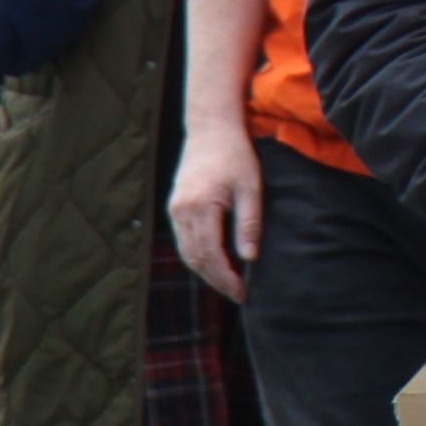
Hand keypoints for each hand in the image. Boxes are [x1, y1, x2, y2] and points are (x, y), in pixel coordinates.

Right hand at [168, 121, 261, 303]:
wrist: (211, 130)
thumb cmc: (236, 156)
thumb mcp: (251, 187)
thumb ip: (249, 222)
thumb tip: (250, 258)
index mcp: (200, 207)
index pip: (210, 255)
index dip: (225, 278)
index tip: (243, 293)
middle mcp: (181, 212)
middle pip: (195, 259)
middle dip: (216, 280)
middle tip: (238, 294)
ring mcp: (174, 210)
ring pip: (186, 252)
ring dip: (205, 271)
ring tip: (229, 283)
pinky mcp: (175, 208)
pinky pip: (184, 240)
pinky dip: (198, 256)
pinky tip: (215, 262)